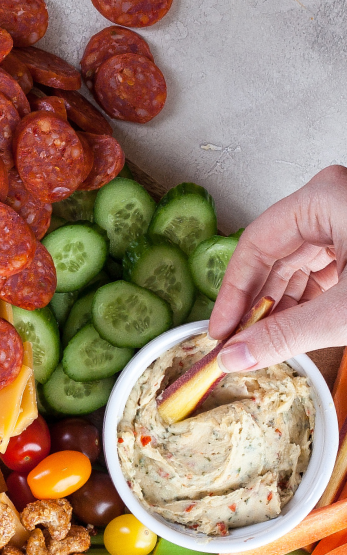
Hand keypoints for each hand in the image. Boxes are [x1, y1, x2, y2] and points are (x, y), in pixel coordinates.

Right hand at [210, 164, 346, 370]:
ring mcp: (346, 218)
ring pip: (297, 265)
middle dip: (257, 304)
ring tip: (266, 339)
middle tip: (238, 340)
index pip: (254, 247)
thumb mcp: (345, 312)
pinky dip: (308, 299)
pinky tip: (296, 325)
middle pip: (273, 257)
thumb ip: (286, 336)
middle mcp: (331, 201)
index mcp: (322, 199)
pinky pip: (321, 268)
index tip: (221, 330)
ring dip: (281, 305)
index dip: (232, 295)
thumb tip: (236, 356)